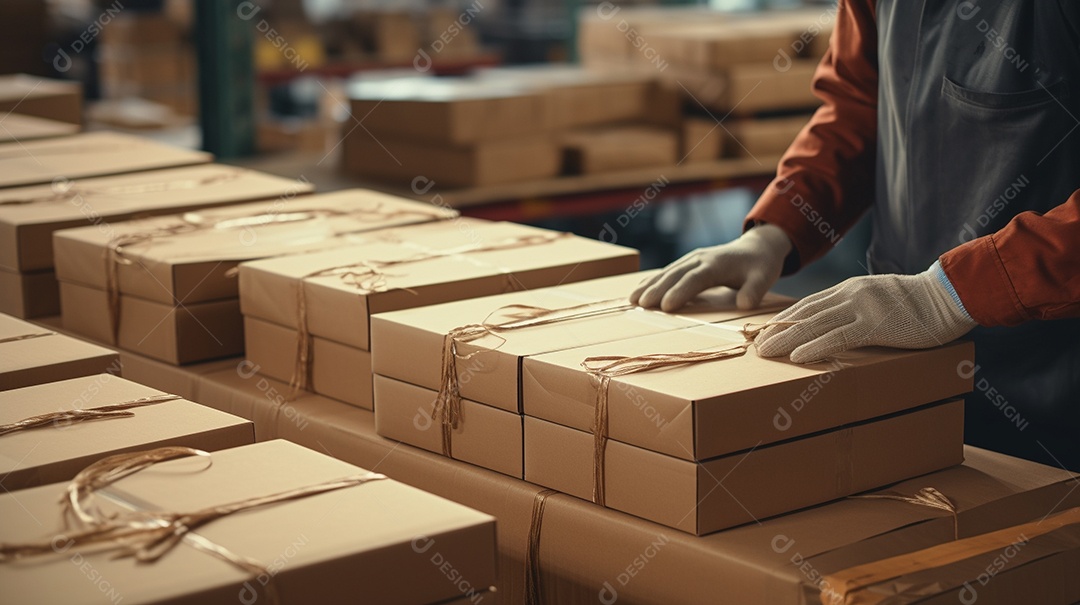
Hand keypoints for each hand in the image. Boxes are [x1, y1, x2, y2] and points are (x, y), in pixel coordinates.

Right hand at [631, 224, 792, 311]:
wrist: (757, 247)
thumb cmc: (760, 265)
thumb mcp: (764, 277)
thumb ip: (754, 290)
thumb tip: (744, 304)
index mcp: (716, 264)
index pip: (695, 278)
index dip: (680, 291)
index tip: (666, 306)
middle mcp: (700, 259)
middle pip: (675, 274)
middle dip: (657, 289)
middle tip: (641, 304)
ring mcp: (692, 259)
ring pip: (667, 272)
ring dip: (649, 285)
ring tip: (633, 300)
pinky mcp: (688, 263)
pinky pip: (667, 272)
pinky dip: (652, 282)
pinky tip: (639, 292)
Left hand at [755, 263, 977, 362]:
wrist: (948, 296)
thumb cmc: (919, 303)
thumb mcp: (881, 298)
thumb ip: (859, 306)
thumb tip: (840, 322)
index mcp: (850, 289)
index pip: (809, 304)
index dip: (786, 319)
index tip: (766, 331)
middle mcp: (850, 295)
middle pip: (805, 314)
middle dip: (778, 330)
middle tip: (757, 345)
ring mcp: (861, 309)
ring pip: (815, 325)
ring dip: (787, 340)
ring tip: (766, 352)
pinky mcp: (875, 325)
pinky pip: (838, 338)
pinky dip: (814, 347)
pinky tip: (796, 357)